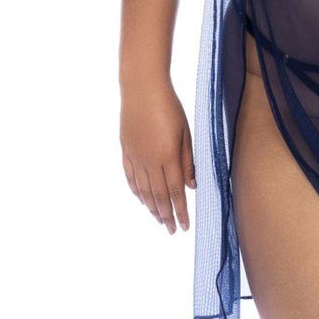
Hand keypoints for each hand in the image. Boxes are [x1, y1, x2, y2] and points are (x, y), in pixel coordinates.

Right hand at [120, 80, 195, 234]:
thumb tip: (191, 185)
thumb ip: (188, 160)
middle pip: (158, 196)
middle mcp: (150, 162)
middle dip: (166, 215)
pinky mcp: (126, 151)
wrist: (142, 89)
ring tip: (159, 219)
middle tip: (171, 230)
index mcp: (168, 157)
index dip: (180, 211)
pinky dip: (137, 192)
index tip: (184, 226)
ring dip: (152, 208)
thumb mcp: (185, 132)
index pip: (175, 192)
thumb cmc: (169, 106)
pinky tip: (142, 199)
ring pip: (143, 190)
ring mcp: (135, 157)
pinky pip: (131, 178)